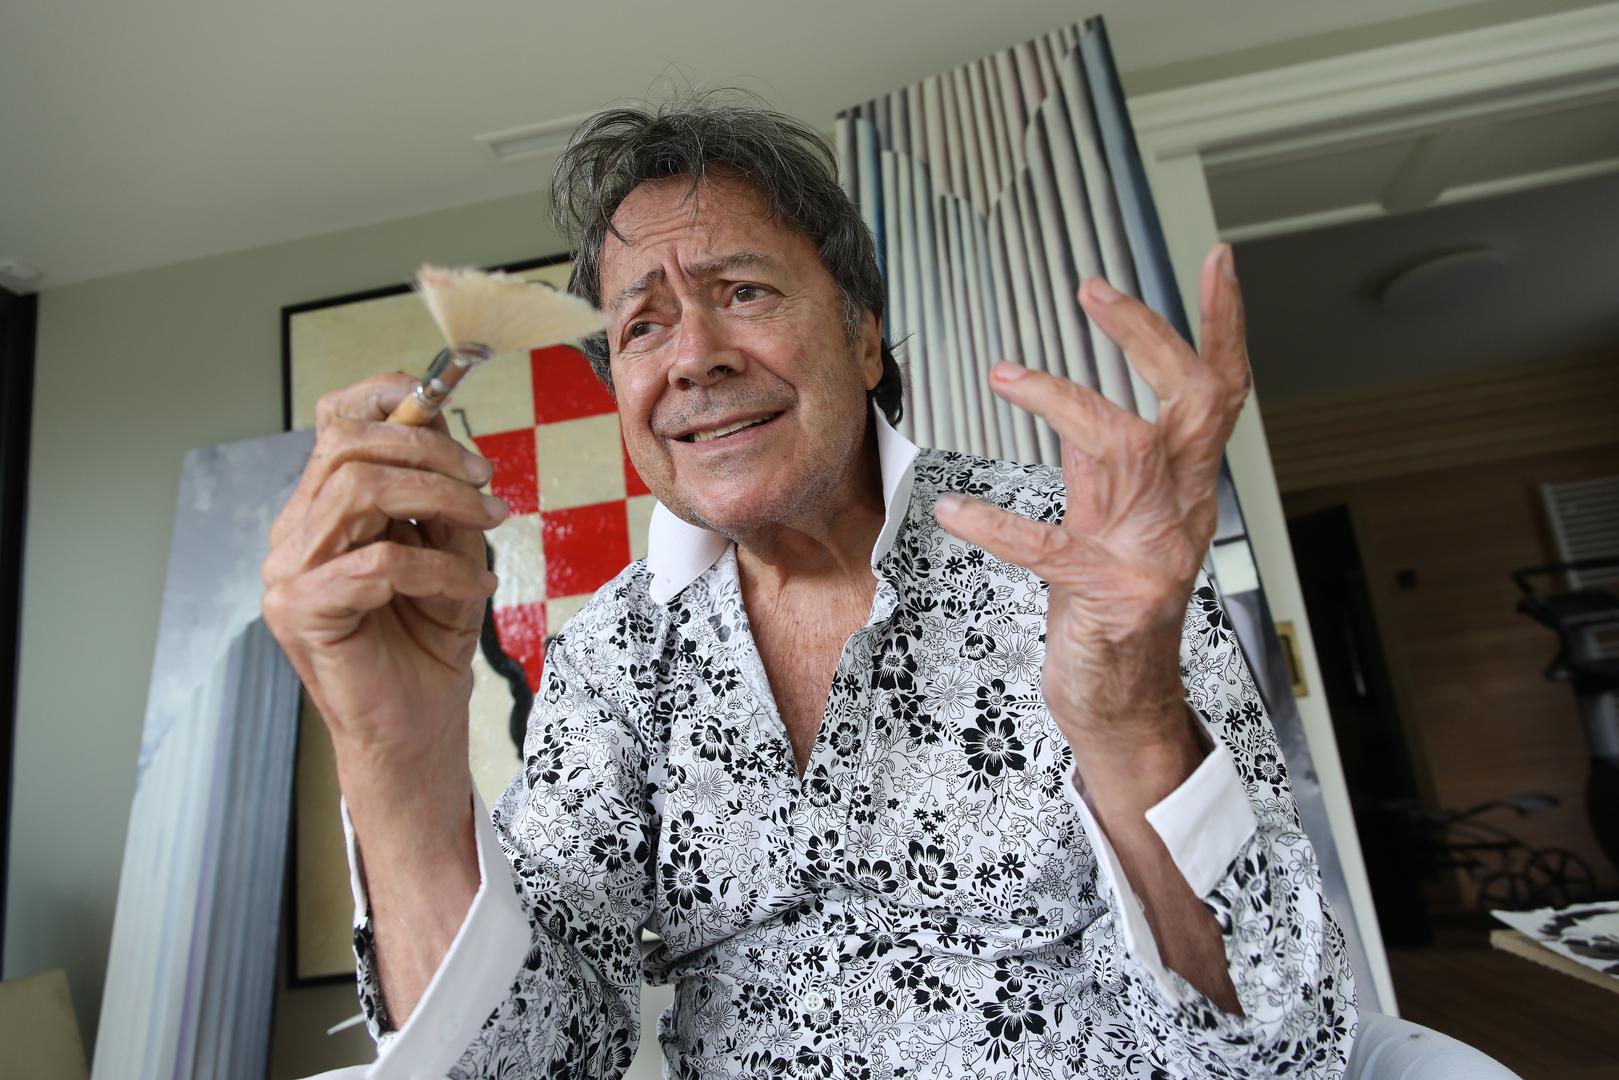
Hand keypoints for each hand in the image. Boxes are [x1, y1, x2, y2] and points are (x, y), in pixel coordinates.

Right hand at [261, 373, 506, 779]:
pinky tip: (474, 587)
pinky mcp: (303, 611)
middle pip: (348, 446)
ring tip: (488, 526)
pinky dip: (440, 569)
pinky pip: (379, 563)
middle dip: (430, 451)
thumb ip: (441, 500)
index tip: (443, 404)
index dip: (386, 397)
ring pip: (359, 491)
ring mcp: (289, 572)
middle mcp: (295, 533)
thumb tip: (450, 443)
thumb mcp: (449, 551)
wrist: (416, 727)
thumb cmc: (426, 641)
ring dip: (440, 499)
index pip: (334, 421)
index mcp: (323, 509)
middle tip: (485, 482)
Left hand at [935, 244, 1250, 754]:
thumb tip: (1075, 403)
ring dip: (1062, 401)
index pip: (1222, 393)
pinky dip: (996, 522)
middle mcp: (1182, 512)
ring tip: (1004, 374)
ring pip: (1125, 451)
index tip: (1218, 260)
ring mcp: (1150, 554)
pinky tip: (950, 507)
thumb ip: (1100, 468)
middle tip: (1094, 291)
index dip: (1224, 325)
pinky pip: (1048, 546)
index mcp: (1188, 489)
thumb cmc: (1113, 609)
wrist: (1121, 703)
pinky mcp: (1106, 596)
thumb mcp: (1111, 524)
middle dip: (1146, 338)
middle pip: (1192, 404)